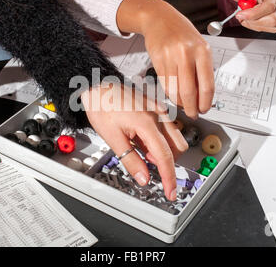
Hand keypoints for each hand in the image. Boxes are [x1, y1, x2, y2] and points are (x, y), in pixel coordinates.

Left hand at [81, 84, 188, 200]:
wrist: (98, 84)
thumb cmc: (102, 106)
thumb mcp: (112, 138)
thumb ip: (130, 160)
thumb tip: (143, 177)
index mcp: (147, 123)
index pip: (165, 157)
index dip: (169, 177)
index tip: (171, 191)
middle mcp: (158, 115)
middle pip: (177, 148)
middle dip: (166, 161)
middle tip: (146, 163)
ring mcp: (159, 111)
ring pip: (175, 138)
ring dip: (163, 150)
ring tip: (139, 147)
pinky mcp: (157, 108)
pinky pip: (167, 128)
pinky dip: (159, 139)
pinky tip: (140, 137)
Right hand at [117, 0, 214, 118]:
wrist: (159, 18)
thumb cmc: (181, 33)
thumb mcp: (199, 47)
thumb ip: (202, 70)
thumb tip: (204, 96)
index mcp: (202, 51)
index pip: (207, 85)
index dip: (206, 102)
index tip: (204, 109)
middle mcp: (187, 53)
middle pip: (189, 91)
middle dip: (191, 107)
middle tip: (192, 113)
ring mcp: (171, 56)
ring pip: (175, 90)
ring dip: (179, 102)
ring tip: (183, 104)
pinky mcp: (157, 60)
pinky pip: (164, 83)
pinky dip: (170, 93)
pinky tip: (173, 94)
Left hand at [233, 0, 275, 32]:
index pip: (269, 6)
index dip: (253, 14)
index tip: (240, 14)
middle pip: (273, 19)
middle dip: (253, 21)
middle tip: (240, 16)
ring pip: (273, 26)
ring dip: (255, 25)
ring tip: (245, 16)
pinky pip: (272, 28)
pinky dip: (259, 26)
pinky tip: (251, 19)